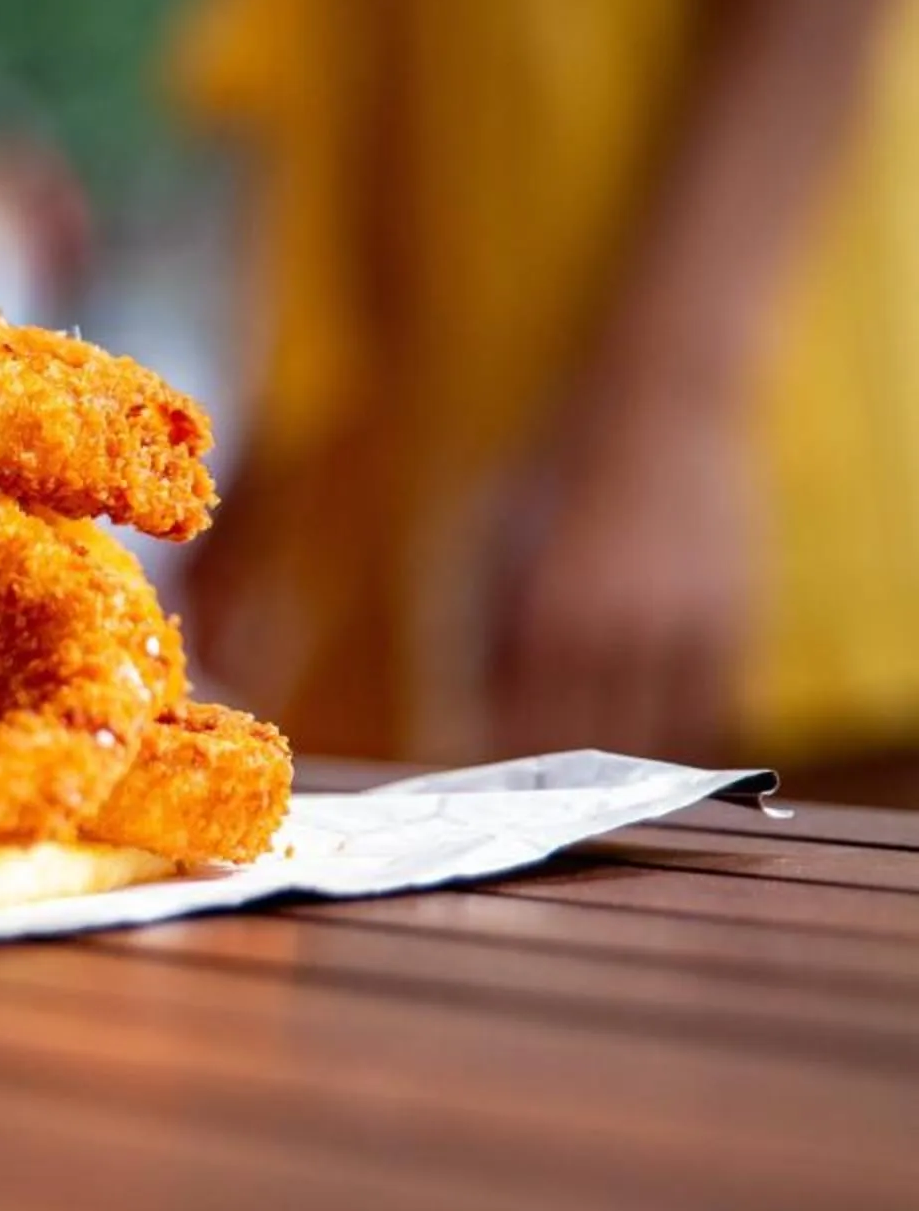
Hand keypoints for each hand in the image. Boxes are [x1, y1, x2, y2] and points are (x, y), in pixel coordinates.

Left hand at [487, 357, 758, 761]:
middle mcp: (614, 630)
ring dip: (617, 775)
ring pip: (650, 745)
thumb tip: (473, 715)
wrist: (661, 409)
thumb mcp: (495, 544)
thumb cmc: (557, 476)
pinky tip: (649, 752)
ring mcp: (682, 630)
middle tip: (528, 801)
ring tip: (586, 787)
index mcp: (543, 612)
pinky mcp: (736, 624)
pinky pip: (708, 714)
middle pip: (579, 748)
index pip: (516, 728)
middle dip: (549, 782)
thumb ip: (486, 632)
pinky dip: (677, 742)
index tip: (478, 793)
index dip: (498, 769)